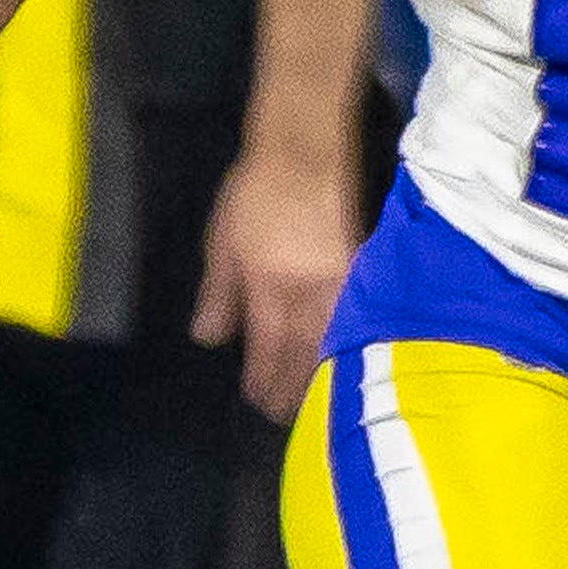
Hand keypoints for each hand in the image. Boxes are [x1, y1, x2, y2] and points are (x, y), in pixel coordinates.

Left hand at [193, 146, 357, 423]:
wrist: (306, 153)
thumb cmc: (256, 194)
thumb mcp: (223, 243)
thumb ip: (219, 295)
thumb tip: (210, 339)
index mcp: (269, 287)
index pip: (268, 347)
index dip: (263, 378)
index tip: (257, 400)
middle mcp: (306, 292)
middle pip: (302, 352)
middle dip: (292, 387)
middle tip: (284, 415)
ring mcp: (338, 282)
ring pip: (330, 339)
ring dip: (319, 372)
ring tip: (313, 398)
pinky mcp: (358, 269)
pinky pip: (351, 318)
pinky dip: (344, 343)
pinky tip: (341, 355)